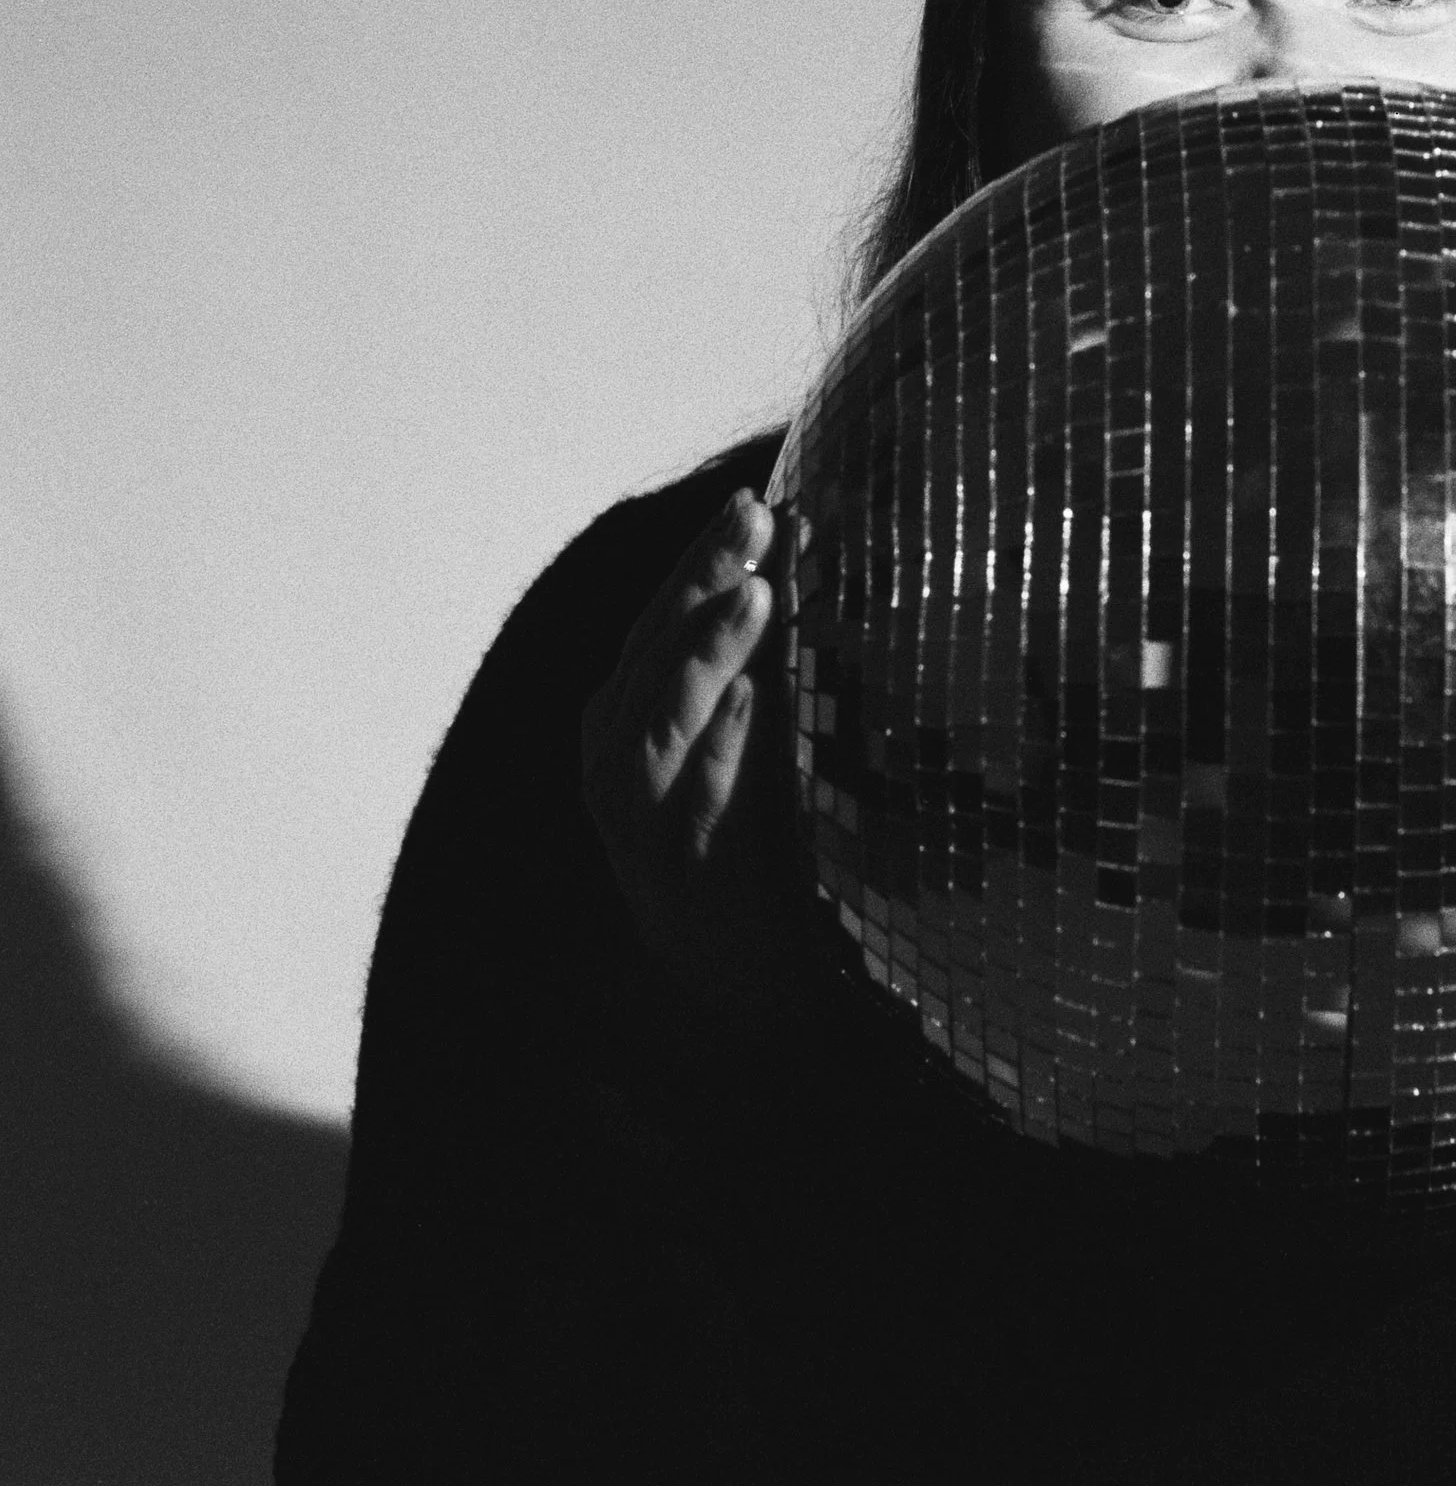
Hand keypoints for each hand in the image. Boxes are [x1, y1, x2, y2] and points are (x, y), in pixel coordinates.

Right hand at [581, 486, 793, 1010]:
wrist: (749, 985)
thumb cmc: (758, 834)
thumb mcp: (758, 731)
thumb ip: (766, 648)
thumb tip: (808, 531)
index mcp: (629, 716)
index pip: (663, 620)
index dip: (704, 559)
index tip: (758, 500)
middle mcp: (618, 765)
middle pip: (652, 657)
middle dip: (702, 584)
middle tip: (756, 521)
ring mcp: (640, 827)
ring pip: (656, 727)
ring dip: (704, 655)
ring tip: (757, 597)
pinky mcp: (678, 884)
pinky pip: (695, 808)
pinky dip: (718, 751)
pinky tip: (752, 701)